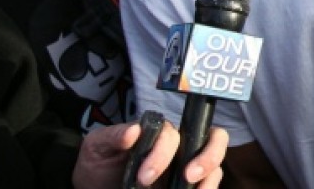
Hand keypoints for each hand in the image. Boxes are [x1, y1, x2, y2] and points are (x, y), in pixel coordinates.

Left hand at [72, 121, 227, 188]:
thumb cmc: (99, 165)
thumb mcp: (97, 147)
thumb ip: (114, 136)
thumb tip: (133, 131)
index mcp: (160, 133)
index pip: (174, 133)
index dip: (164, 152)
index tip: (145, 176)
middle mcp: (181, 147)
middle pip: (213, 138)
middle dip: (207, 156)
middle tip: (189, 176)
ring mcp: (188, 167)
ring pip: (216, 164)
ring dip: (210, 176)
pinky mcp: (190, 186)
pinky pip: (211, 184)